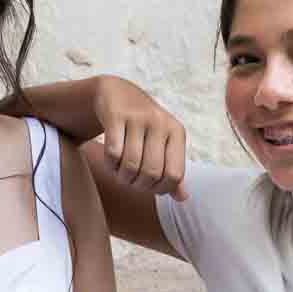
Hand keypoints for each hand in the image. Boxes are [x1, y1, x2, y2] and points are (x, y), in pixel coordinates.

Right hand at [92, 76, 188, 199]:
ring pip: (131, 165)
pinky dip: (110, 164)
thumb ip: (172, 170)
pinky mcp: (116, 115)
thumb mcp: (163, 144)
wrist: (116, 93)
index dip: (160, 189)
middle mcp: (160, 123)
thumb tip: (183, 198)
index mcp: (177, 132)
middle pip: (151, 173)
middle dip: (138, 185)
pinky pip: (113, 153)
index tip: (149, 186)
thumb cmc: (143, 126)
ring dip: (122, 177)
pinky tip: (111, 161)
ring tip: (120, 173)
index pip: (174, 175)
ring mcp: (138, 117)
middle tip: (130, 181)